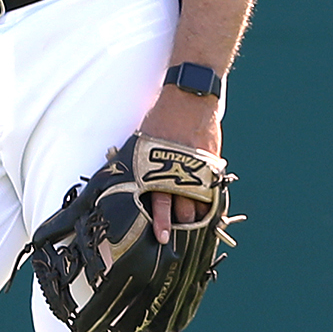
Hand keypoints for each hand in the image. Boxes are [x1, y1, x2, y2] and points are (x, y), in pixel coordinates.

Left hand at [136, 85, 221, 242]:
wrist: (190, 93)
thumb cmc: (163, 114)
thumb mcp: (143, 137)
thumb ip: (138, 160)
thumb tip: (120, 175)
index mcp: (156, 163)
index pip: (157, 200)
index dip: (159, 221)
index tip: (160, 235)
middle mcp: (177, 168)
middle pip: (178, 206)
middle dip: (175, 224)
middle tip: (171, 238)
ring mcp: (197, 165)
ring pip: (197, 201)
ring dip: (194, 215)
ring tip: (192, 226)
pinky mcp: (212, 161)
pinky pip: (211, 189)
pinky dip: (210, 201)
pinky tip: (208, 211)